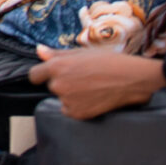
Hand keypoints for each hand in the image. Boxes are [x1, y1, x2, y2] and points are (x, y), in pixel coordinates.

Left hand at [29, 45, 164, 118]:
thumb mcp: (82, 52)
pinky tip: (93, 98)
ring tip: (91, 87)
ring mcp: (67, 101)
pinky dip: (79, 106)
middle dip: (62, 83)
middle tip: (83, 78)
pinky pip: (70, 110)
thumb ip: (57, 54)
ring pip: (62, 98)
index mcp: (57, 67)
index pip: (34, 75)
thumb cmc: (108, 61)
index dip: (43, 74)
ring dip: (71, 95)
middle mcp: (58, 85)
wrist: (131, 79)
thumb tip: (39, 51)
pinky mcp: (78, 113)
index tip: (51, 74)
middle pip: (51, 86)